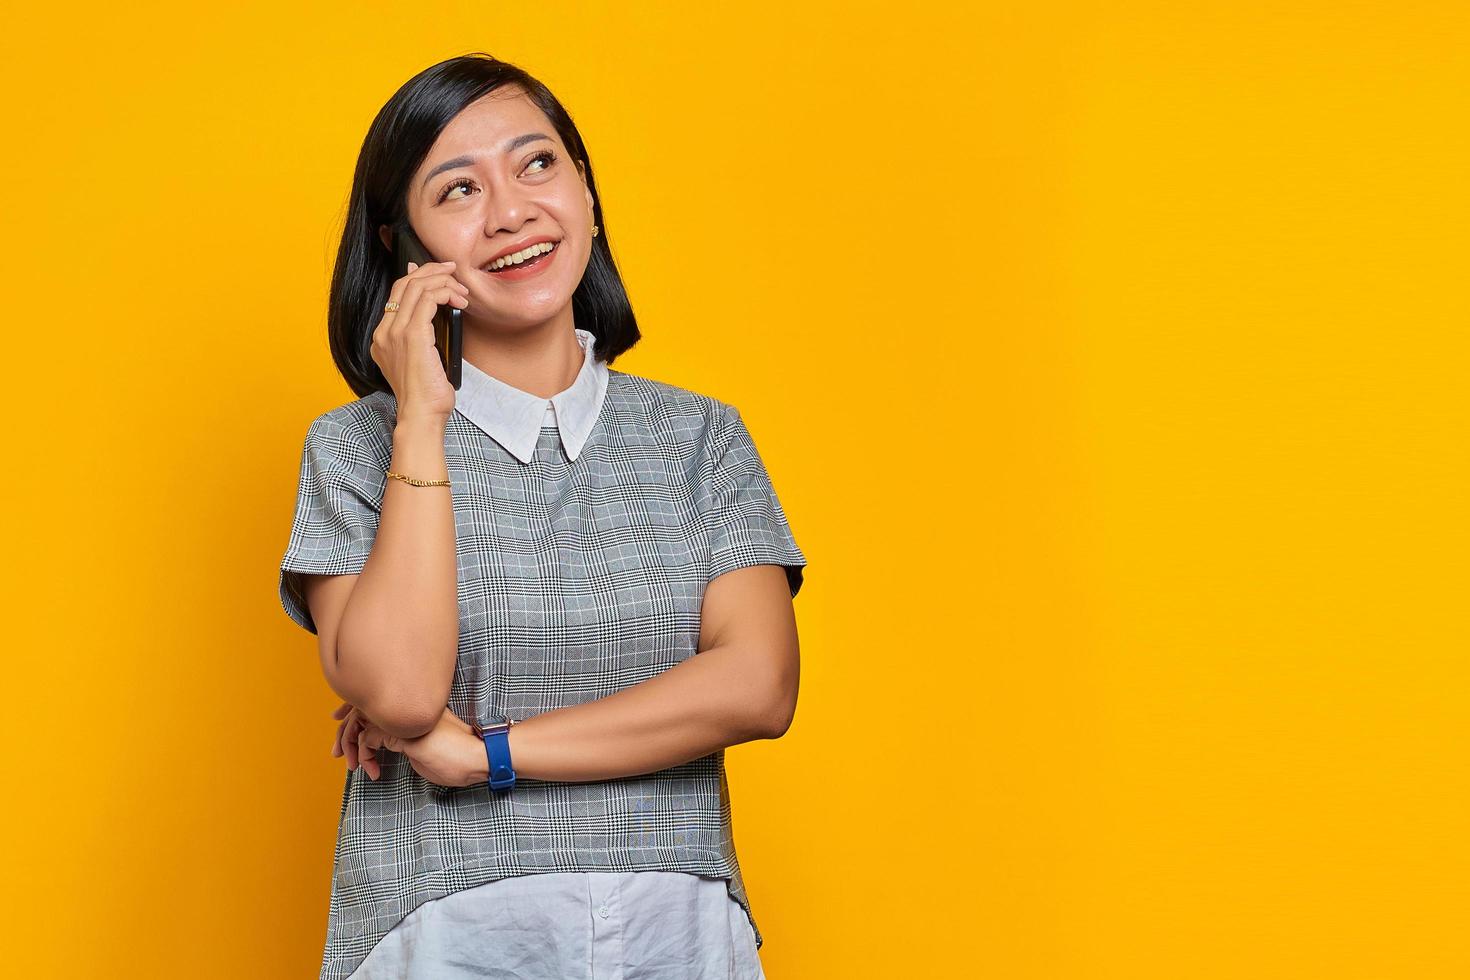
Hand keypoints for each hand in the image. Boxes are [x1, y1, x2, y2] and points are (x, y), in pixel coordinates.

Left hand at [331, 701, 477, 786]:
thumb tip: (386, 744)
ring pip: (360, 723)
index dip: (353, 712)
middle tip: (337, 753)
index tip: (340, 723)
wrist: (480, 756)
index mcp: (412, 706)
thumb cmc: (458, 757)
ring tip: (353, 766)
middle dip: (343, 731)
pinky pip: (368, 739)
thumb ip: (404, 740)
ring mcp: (405, 717)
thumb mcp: (424, 747)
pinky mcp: (403, 733)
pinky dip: (365, 756)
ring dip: (350, 746)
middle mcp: (406, 705)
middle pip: (361, 708)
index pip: (375, 700)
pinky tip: (373, 771)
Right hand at [371, 258, 467, 421]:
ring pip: (417, 287)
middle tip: (453, 270)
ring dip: (443, 282)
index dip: (418, 275)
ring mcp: (395, 333)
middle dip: (431, 271)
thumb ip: (423, 336)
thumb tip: (434, 311)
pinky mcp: (412, 336)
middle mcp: (384, 332)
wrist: (421, 415)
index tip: (439, 272)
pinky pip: (428, 300)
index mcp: (383, 337)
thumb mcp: (422, 361)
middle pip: (405, 284)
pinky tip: (458, 301)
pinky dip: (445, 293)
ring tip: (461, 291)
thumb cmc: (426, 395)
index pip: (397, 293)